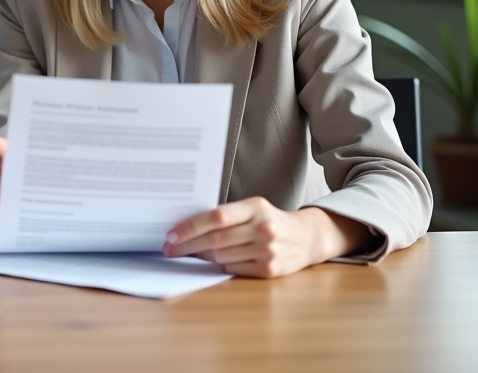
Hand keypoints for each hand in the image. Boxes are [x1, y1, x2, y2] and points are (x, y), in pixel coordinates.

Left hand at [162, 197, 374, 277]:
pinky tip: (215, 261)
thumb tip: (187, 228)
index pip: (216, 217)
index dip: (190, 227)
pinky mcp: (271, 270)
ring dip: (201, 256)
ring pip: (221, 256)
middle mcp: (263, 228)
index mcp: (255, 207)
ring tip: (190, 253)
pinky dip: (220, 265)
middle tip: (170, 249)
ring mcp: (268, 250)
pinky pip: (233, 269)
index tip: (171, 235)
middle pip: (215, 240)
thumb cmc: (271, 221)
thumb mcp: (253, 209)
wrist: (307, 237)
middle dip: (187, 246)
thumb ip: (227, 216)